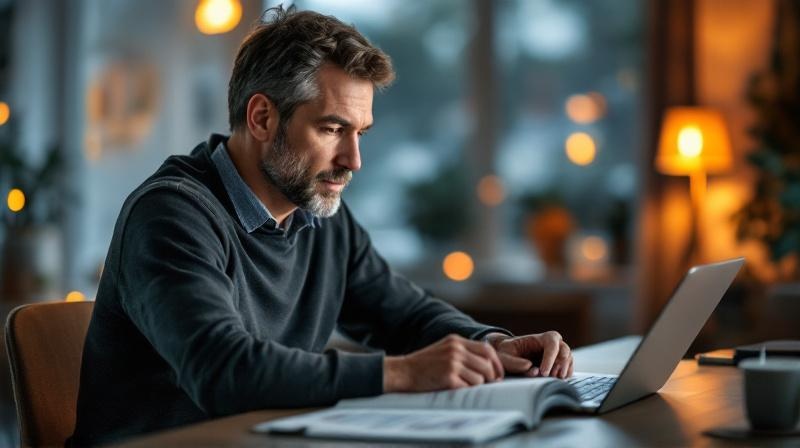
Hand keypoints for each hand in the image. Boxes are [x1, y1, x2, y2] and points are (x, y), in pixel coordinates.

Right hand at [383, 334, 503, 391]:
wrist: (403, 371)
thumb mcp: (444, 349)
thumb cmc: (424, 364)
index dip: (497, 364)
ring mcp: (452, 363)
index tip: (498, 375)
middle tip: (489, 384)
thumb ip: (463, 352)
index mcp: (456, 341)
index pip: (487, 350)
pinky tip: (454, 388)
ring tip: (463, 385)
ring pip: (480, 378)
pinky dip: (465, 390)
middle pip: (487, 364)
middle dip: (492, 377)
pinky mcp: (448, 377)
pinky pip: (468, 387)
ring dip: (476, 385)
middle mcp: (456, 349)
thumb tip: (488, 365)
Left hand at [485, 331, 572, 378]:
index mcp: (538, 338)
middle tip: (551, 377)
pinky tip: (558, 379)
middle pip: (564, 349)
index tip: (543, 372)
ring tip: (554, 379)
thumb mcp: (504, 356)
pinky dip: (566, 373)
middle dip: (560, 364)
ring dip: (563, 369)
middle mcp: (550, 343)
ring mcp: (556, 353)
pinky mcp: (558, 362)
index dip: (550, 358)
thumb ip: (514, 362)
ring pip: (568, 358)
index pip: (552, 343)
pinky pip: (568, 366)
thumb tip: (531, 368)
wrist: (508, 354)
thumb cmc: (506, 353)